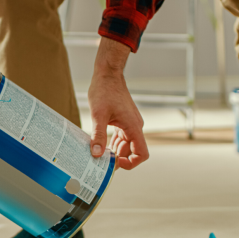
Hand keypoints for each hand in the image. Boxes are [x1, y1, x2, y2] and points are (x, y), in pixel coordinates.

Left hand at [88, 38, 148, 169]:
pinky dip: (113, 143)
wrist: (107, 74)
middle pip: (132, 151)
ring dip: (115, 152)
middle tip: (101, 163)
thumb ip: (98, 135)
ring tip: (99, 154)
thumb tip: (96, 154)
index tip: (115, 163)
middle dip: (118, 159)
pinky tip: (100, 145)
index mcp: (133, 127)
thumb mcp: (98, 115)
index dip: (131, 163)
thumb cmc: (104, 90)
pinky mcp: (124, 120)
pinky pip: (122, 137)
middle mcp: (135, 127)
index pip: (141, 154)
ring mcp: (130, 124)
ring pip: (126, 145)